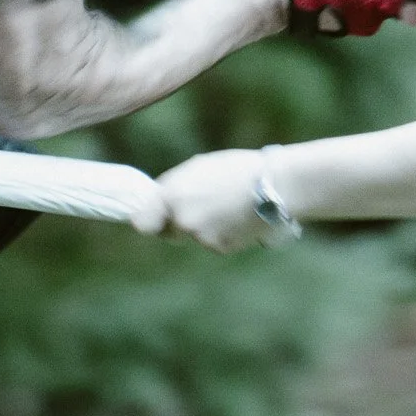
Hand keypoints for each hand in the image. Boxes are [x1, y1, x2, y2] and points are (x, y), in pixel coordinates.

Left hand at [156, 149, 275, 252]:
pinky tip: (236, 218)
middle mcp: (181, 219)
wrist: (274, 187)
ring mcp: (200, 237)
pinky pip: (213, 243)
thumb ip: (175, 187)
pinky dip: (221, 234)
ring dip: (203, 227)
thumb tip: (160, 201)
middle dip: (177, 224)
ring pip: (193, 237)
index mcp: (172, 195)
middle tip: (199, 209)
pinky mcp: (219, 248)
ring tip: (226, 208)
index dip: (149, 219)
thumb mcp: (198, 168)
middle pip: (168, 232)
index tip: (155, 216)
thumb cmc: (236, 169)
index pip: (141, 222)